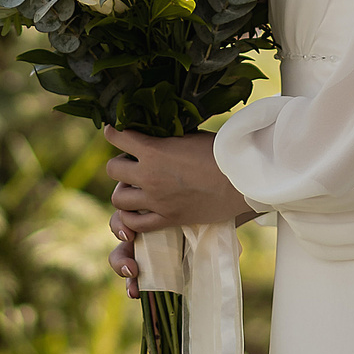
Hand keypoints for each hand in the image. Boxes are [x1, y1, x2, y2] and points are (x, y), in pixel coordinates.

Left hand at [103, 126, 254, 283]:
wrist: (242, 180)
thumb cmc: (221, 152)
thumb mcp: (189, 136)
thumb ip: (167, 138)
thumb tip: (155, 134)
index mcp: (154, 151)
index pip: (119, 138)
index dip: (113, 132)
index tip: (112, 130)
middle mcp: (149, 176)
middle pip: (112, 169)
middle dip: (119, 163)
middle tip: (131, 163)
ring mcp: (156, 200)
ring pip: (118, 198)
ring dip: (123, 190)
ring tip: (134, 187)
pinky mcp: (167, 219)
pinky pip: (135, 223)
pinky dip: (131, 217)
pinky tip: (137, 210)